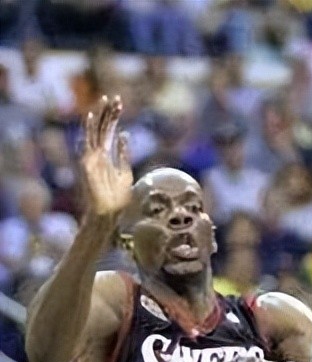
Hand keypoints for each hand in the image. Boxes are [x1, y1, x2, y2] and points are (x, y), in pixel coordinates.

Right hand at [80, 95, 131, 222]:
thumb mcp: (125, 171)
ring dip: (100, 116)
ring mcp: (91, 158)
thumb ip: (124, 154)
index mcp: (107, 155)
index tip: (119, 102)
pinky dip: (87, 130)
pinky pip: (86, 143)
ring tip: (105, 100)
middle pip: (102, 128)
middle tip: (116, 97)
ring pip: (94, 132)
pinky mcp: (86, 163)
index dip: (113, 117)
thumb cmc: (117, 197)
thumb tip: (124, 134)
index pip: (109, 131)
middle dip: (109, 113)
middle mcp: (97, 154)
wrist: (109, 214)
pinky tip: (89, 116)